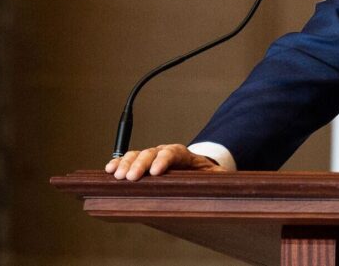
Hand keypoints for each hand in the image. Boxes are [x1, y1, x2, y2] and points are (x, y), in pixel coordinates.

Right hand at [104, 144, 225, 180]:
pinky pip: (129, 159)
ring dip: (126, 163)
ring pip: (138, 154)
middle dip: (140, 164)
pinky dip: (119, 163)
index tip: (156, 172)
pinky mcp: (144, 164)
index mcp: (185, 155)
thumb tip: (228, 185)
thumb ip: (220, 179)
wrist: (200, 169)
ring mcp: (154, 157)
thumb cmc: (207, 175)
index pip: (174, 152)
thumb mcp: (218, 177)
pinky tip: (109, 169)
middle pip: (152, 152)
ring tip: (117, 175)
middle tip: (131, 177)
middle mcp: (167, 153)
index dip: (164, 160)